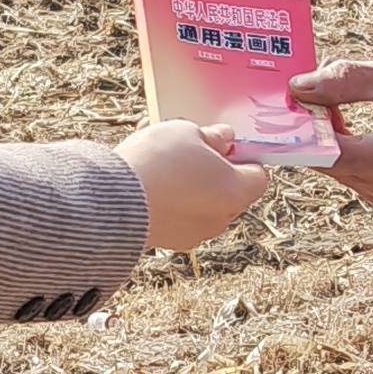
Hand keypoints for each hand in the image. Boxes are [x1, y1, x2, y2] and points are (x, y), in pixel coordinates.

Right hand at [117, 121, 273, 252]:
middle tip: (188, 149)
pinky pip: (179, 216)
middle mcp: (222, 218)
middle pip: (229, 190)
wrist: (115, 201)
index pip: (258, 175)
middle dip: (213, 170)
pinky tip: (148, 183)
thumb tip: (225, 140)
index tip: (222, 144)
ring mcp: (195, 234)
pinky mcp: (170, 242)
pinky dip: (171, 202)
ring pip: (202, 204)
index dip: (243, 156)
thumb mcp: (187, 132)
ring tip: (161, 163)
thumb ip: (212, 136)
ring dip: (190, 185)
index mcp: (236, 191)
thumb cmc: (158, 160)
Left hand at [290, 57, 372, 207]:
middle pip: (324, 159)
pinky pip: (341, 163)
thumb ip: (348, 80)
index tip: (285, 100)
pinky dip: (333, 138)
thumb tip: (300, 86)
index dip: (301, 128)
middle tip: (301, 86)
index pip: (329, 154)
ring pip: (328, 161)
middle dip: (309, 124)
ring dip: (321, 129)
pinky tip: (337, 111)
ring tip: (328, 93)